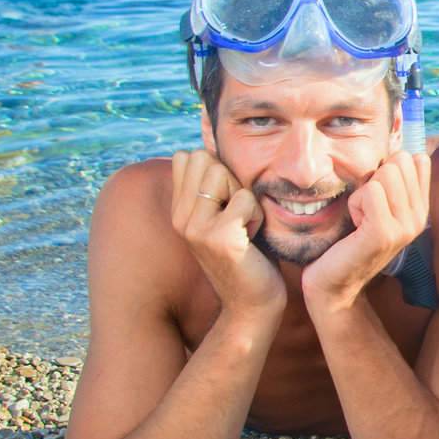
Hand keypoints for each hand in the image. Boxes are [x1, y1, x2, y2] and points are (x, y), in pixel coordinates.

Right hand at [170, 150, 283, 315]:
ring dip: (246, 198)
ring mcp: (194, 227)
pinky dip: (259, 216)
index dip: (219, 170)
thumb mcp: (227, 213)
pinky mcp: (217, 237)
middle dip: (233, 180)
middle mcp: (179, 217)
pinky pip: (246, 198)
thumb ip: (215, 184)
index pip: (188, 156)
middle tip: (239, 217)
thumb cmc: (251, 255)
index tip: (229, 204)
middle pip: (205, 159)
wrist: (254, 303)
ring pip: (222, 173)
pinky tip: (253, 240)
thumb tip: (210, 135)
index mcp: (179, 209)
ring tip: (246, 228)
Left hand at [302, 152, 430, 306]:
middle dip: (374, 178)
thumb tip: (404, 151)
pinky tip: (355, 225)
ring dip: (362, 192)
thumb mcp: (376, 206)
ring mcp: (405, 227)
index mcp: (420, 208)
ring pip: (386, 174)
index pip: (416, 160)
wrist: (334, 283)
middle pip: (400, 161)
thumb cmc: (348, 240)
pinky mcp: (384, 233)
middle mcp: (419, 218)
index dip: (388, 168)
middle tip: (364, 209)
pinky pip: (371, 190)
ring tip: (359, 218)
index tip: (376, 196)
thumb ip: (393, 181)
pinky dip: (355, 203)